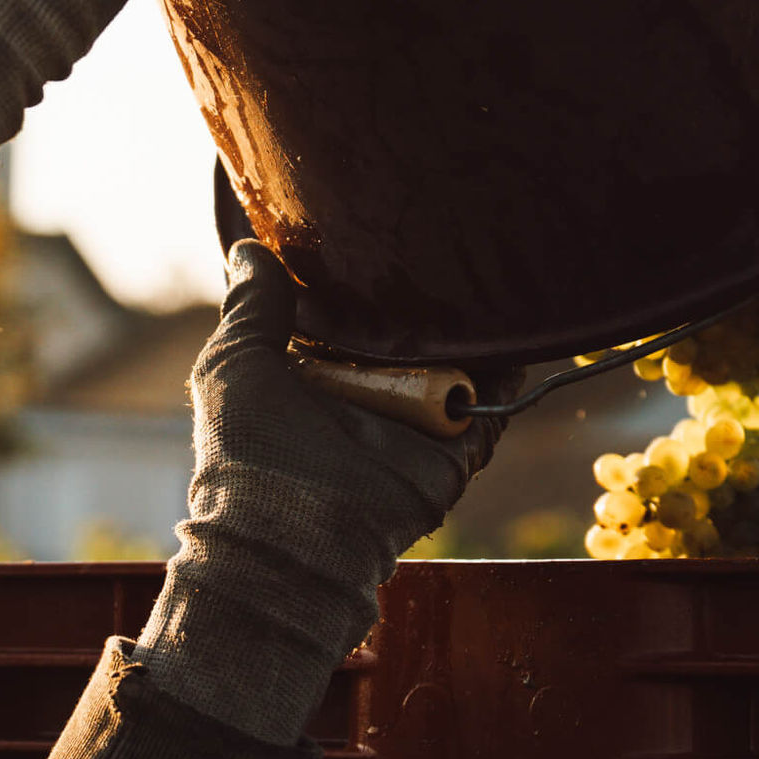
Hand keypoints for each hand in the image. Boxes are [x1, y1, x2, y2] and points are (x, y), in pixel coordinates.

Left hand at [135, 242, 514, 744]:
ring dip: (478, 325)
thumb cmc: (248, 449)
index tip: (383, 228)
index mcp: (321, 373)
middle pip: (416, 333)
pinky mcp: (455, 449)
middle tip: (451, 236)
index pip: (356, 315)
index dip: (369, 278)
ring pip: (461, 360)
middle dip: (434, 296)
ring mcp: (416, 421)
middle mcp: (372, 394)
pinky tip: (521, 326)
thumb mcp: (236, 362)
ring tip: (495, 269)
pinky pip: (494, 402)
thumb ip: (252, 307)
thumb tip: (248, 245)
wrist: (290, 530)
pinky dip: (511, 369)